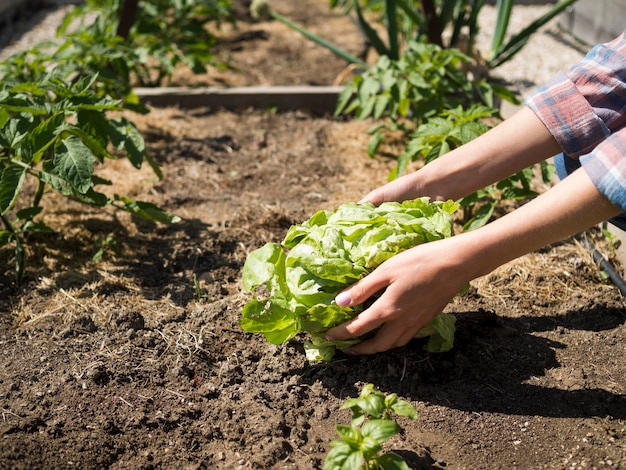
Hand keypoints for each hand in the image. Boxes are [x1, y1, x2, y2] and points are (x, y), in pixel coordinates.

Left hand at [325, 236, 473, 354]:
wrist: (456, 263)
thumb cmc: (419, 261)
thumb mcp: (386, 270)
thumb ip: (363, 288)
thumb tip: (339, 302)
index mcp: (388, 309)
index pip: (358, 328)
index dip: (341, 334)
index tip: (328, 336)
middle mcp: (402, 322)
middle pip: (378, 345)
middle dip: (361, 350)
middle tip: (348, 348)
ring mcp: (417, 322)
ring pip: (395, 344)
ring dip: (379, 348)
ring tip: (368, 344)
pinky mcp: (428, 319)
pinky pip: (407, 337)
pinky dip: (395, 340)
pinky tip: (392, 331)